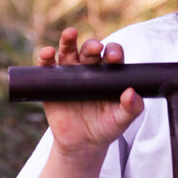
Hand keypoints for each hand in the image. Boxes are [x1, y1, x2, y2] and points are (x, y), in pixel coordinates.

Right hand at [38, 27, 142, 155]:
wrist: (83, 144)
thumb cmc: (106, 127)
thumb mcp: (122, 120)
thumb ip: (132, 108)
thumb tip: (132, 93)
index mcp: (109, 73)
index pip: (112, 55)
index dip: (113, 52)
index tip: (114, 57)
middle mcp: (89, 69)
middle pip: (90, 50)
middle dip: (92, 46)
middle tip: (95, 49)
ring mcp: (69, 73)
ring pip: (68, 51)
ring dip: (68, 41)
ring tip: (70, 34)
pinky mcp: (52, 82)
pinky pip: (48, 66)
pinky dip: (46, 57)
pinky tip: (48, 53)